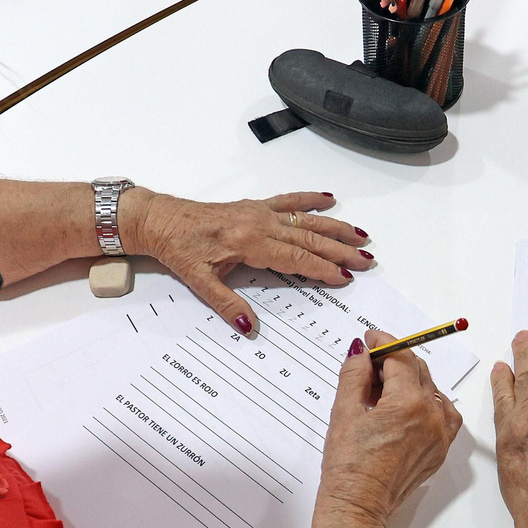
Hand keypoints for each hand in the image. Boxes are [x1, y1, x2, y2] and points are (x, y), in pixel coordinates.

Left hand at [125, 190, 372, 334]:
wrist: (160, 220)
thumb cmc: (178, 249)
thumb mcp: (199, 282)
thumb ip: (227, 304)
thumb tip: (248, 327)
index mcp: (248, 242)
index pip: (296, 258)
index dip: (323, 268)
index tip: (346, 277)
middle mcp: (259, 223)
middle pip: (309, 238)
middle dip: (340, 251)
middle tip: (367, 261)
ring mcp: (259, 212)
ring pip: (306, 220)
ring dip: (335, 228)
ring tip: (361, 236)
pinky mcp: (254, 206)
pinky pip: (288, 201)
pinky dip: (310, 199)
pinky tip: (329, 200)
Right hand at [317, 330, 462, 527]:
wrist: (359, 506)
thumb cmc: (348, 465)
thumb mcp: (344, 411)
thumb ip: (355, 374)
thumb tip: (362, 350)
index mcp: (408, 403)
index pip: (400, 357)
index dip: (384, 344)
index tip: (370, 340)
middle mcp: (432, 416)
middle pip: (418, 370)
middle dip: (394, 362)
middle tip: (369, 365)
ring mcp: (440, 434)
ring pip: (432, 390)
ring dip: (410, 381)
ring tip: (382, 390)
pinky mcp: (441, 450)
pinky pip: (445, 415)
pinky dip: (429, 404)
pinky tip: (407, 407)